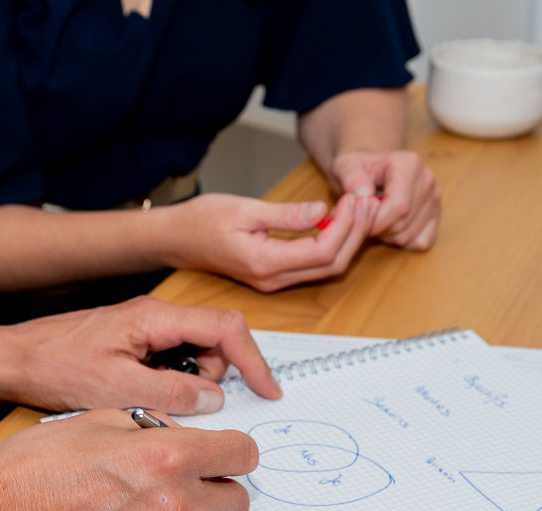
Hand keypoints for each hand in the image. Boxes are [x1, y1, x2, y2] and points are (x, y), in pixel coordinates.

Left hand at [0, 295, 281, 413]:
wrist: (13, 359)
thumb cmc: (54, 365)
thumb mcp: (115, 388)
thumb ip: (170, 393)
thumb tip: (213, 399)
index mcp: (155, 317)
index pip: (224, 328)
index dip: (253, 359)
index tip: (267, 389)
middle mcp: (155, 317)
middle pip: (214, 340)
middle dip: (216, 375)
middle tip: (189, 405)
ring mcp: (146, 330)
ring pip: (195, 354)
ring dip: (191, 383)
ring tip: (153, 402)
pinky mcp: (136, 344)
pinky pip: (172, 362)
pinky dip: (172, 384)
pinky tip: (144, 398)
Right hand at [0, 408, 256, 510]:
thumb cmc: (34, 468)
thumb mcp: (98, 419)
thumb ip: (151, 425)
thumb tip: (176, 433)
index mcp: (167, 457)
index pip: (242, 454)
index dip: (235, 449)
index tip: (226, 450)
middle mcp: (172, 505)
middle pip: (239, 501)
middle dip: (222, 485)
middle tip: (196, 477)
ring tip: (165, 503)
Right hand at [162, 193, 371, 292]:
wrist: (175, 238)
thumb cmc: (201, 220)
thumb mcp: (245, 209)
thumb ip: (286, 215)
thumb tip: (322, 212)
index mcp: (265, 263)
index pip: (322, 250)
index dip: (345, 226)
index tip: (353, 199)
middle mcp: (272, 279)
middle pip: (331, 264)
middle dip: (355, 234)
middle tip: (366, 204)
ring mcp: (273, 280)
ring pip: (325, 268)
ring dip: (346, 241)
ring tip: (357, 211)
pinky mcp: (273, 274)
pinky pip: (312, 266)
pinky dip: (331, 245)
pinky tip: (336, 223)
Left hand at [332, 150, 440, 250]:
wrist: (369, 169)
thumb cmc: (357, 169)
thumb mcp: (344, 166)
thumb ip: (350, 177)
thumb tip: (364, 194)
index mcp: (409, 164)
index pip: (398, 206)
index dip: (375, 221)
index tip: (358, 219)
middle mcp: (427, 179)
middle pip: (403, 223)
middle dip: (378, 229)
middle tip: (365, 218)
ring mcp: (435, 197)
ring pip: (410, 235)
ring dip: (387, 236)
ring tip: (376, 219)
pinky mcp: (436, 215)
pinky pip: (420, 242)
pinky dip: (402, 242)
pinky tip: (389, 226)